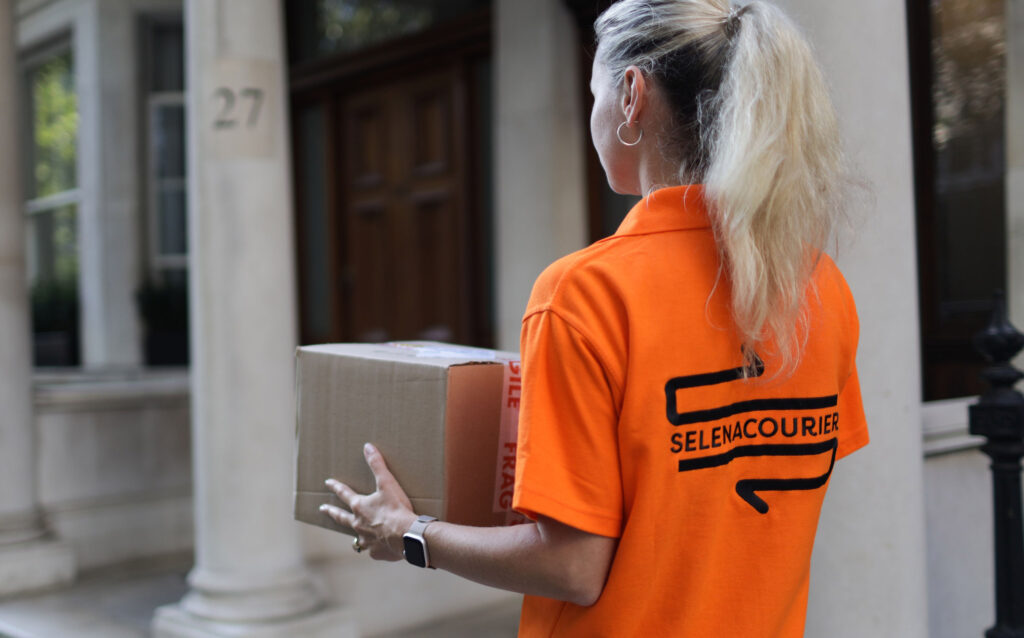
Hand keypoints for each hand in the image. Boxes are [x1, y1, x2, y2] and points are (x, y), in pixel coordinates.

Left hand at [320, 443, 417, 560]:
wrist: (407, 535)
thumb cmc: (396, 509)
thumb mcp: (387, 483)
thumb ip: (377, 465)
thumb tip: (367, 447)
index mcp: (360, 507)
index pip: (344, 494)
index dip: (336, 487)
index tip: (328, 483)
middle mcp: (358, 524)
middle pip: (341, 517)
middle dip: (331, 512)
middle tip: (323, 509)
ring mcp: (366, 540)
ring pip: (356, 538)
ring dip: (355, 536)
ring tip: (355, 538)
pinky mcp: (376, 552)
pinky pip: (373, 550)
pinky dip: (376, 548)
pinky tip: (381, 548)